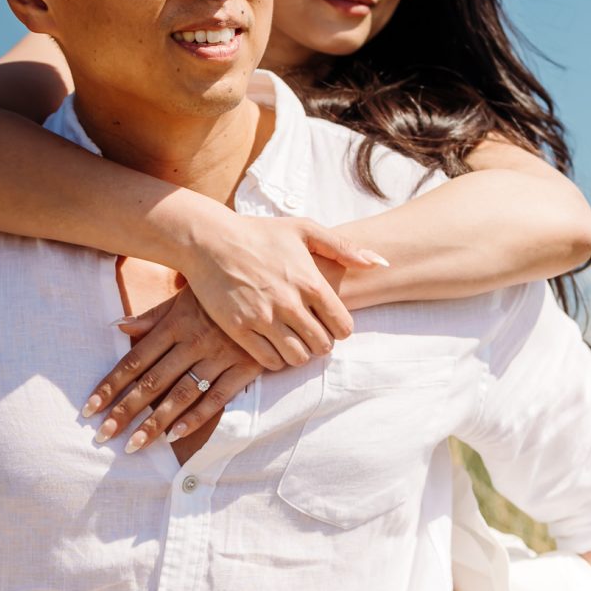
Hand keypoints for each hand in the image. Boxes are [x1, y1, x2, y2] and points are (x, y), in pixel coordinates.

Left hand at [82, 285, 263, 451]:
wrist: (271, 291)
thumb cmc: (220, 294)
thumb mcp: (184, 297)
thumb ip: (152, 316)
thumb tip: (117, 327)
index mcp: (176, 324)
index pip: (135, 359)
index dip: (111, 384)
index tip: (89, 408)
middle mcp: (193, 342)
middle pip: (153, 381)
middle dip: (126, 410)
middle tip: (103, 435)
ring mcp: (220, 356)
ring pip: (181, 394)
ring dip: (155, 422)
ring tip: (133, 445)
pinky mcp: (244, 367)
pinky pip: (217, 396)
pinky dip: (197, 417)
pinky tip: (175, 436)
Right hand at [180, 211, 386, 367]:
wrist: (209, 239)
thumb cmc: (259, 232)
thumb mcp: (304, 230)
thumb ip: (344, 247)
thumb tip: (380, 263)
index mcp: (309, 281)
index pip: (343, 326)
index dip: (340, 329)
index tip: (330, 324)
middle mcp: (289, 302)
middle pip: (322, 346)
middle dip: (321, 344)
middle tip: (312, 335)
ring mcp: (263, 318)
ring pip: (297, 358)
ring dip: (299, 354)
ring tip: (293, 342)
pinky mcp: (239, 329)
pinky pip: (268, 361)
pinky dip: (275, 359)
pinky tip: (272, 345)